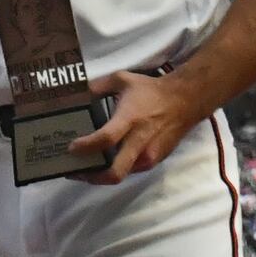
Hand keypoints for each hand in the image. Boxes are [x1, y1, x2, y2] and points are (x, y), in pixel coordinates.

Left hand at [67, 66, 206, 182]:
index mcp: (130, 119)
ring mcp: (149, 155)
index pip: (107, 139)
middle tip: (74, 170)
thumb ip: (97, 87)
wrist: (184, 101)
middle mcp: (140, 142)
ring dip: (101, 175)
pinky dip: (116, 169)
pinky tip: (105, 162)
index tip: (71, 148)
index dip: (87, 147)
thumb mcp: (122, 80)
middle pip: (115, 172)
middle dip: (91, 176)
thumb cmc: (150, 91)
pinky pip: (130, 171)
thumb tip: (74, 93)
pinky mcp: (154, 161)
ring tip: (85, 167)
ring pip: (121, 175)